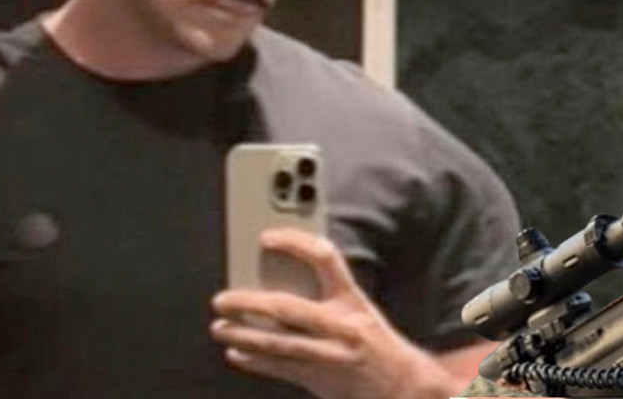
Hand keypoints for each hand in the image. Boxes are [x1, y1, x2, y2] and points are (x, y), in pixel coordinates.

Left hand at [210, 228, 460, 398]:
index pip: (324, 258)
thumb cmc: (376, 342)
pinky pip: (279, 369)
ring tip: (219, 328)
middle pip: (286, 308)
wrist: (402, 386)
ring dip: (243, 335)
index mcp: (351, 300)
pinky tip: (236, 353)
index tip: (266, 238)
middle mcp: (340, 325)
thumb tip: (279, 277)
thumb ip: (327, 293)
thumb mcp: (359, 308)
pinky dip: (254, 361)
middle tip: (222, 300)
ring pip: (277, 343)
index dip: (294, 243)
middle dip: (249, 303)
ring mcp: (328, 354)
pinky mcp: (319, 379)